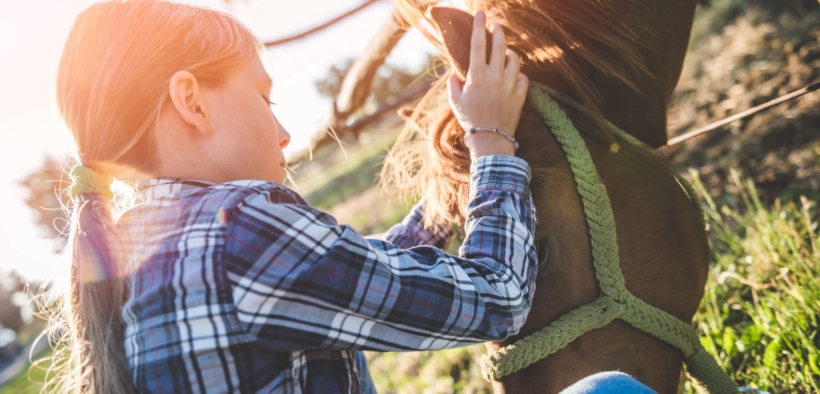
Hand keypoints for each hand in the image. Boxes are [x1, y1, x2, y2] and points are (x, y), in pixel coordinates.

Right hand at [447, 12, 528, 157]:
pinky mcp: (521, 94)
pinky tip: (512, 77)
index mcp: (477, 76)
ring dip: (509, 53)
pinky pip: (523, 77)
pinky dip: (518, 74)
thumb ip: (454, 83)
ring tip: (505, 54)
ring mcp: (510, 84)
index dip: (479, 26)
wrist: (491, 140)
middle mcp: (495, 77)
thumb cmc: (470, 120)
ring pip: (514, 58)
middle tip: (496, 25)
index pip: (478, 44)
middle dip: (498, 31)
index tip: (480, 14)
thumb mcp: (455, 102)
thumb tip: (455, 72)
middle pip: (500, 45)